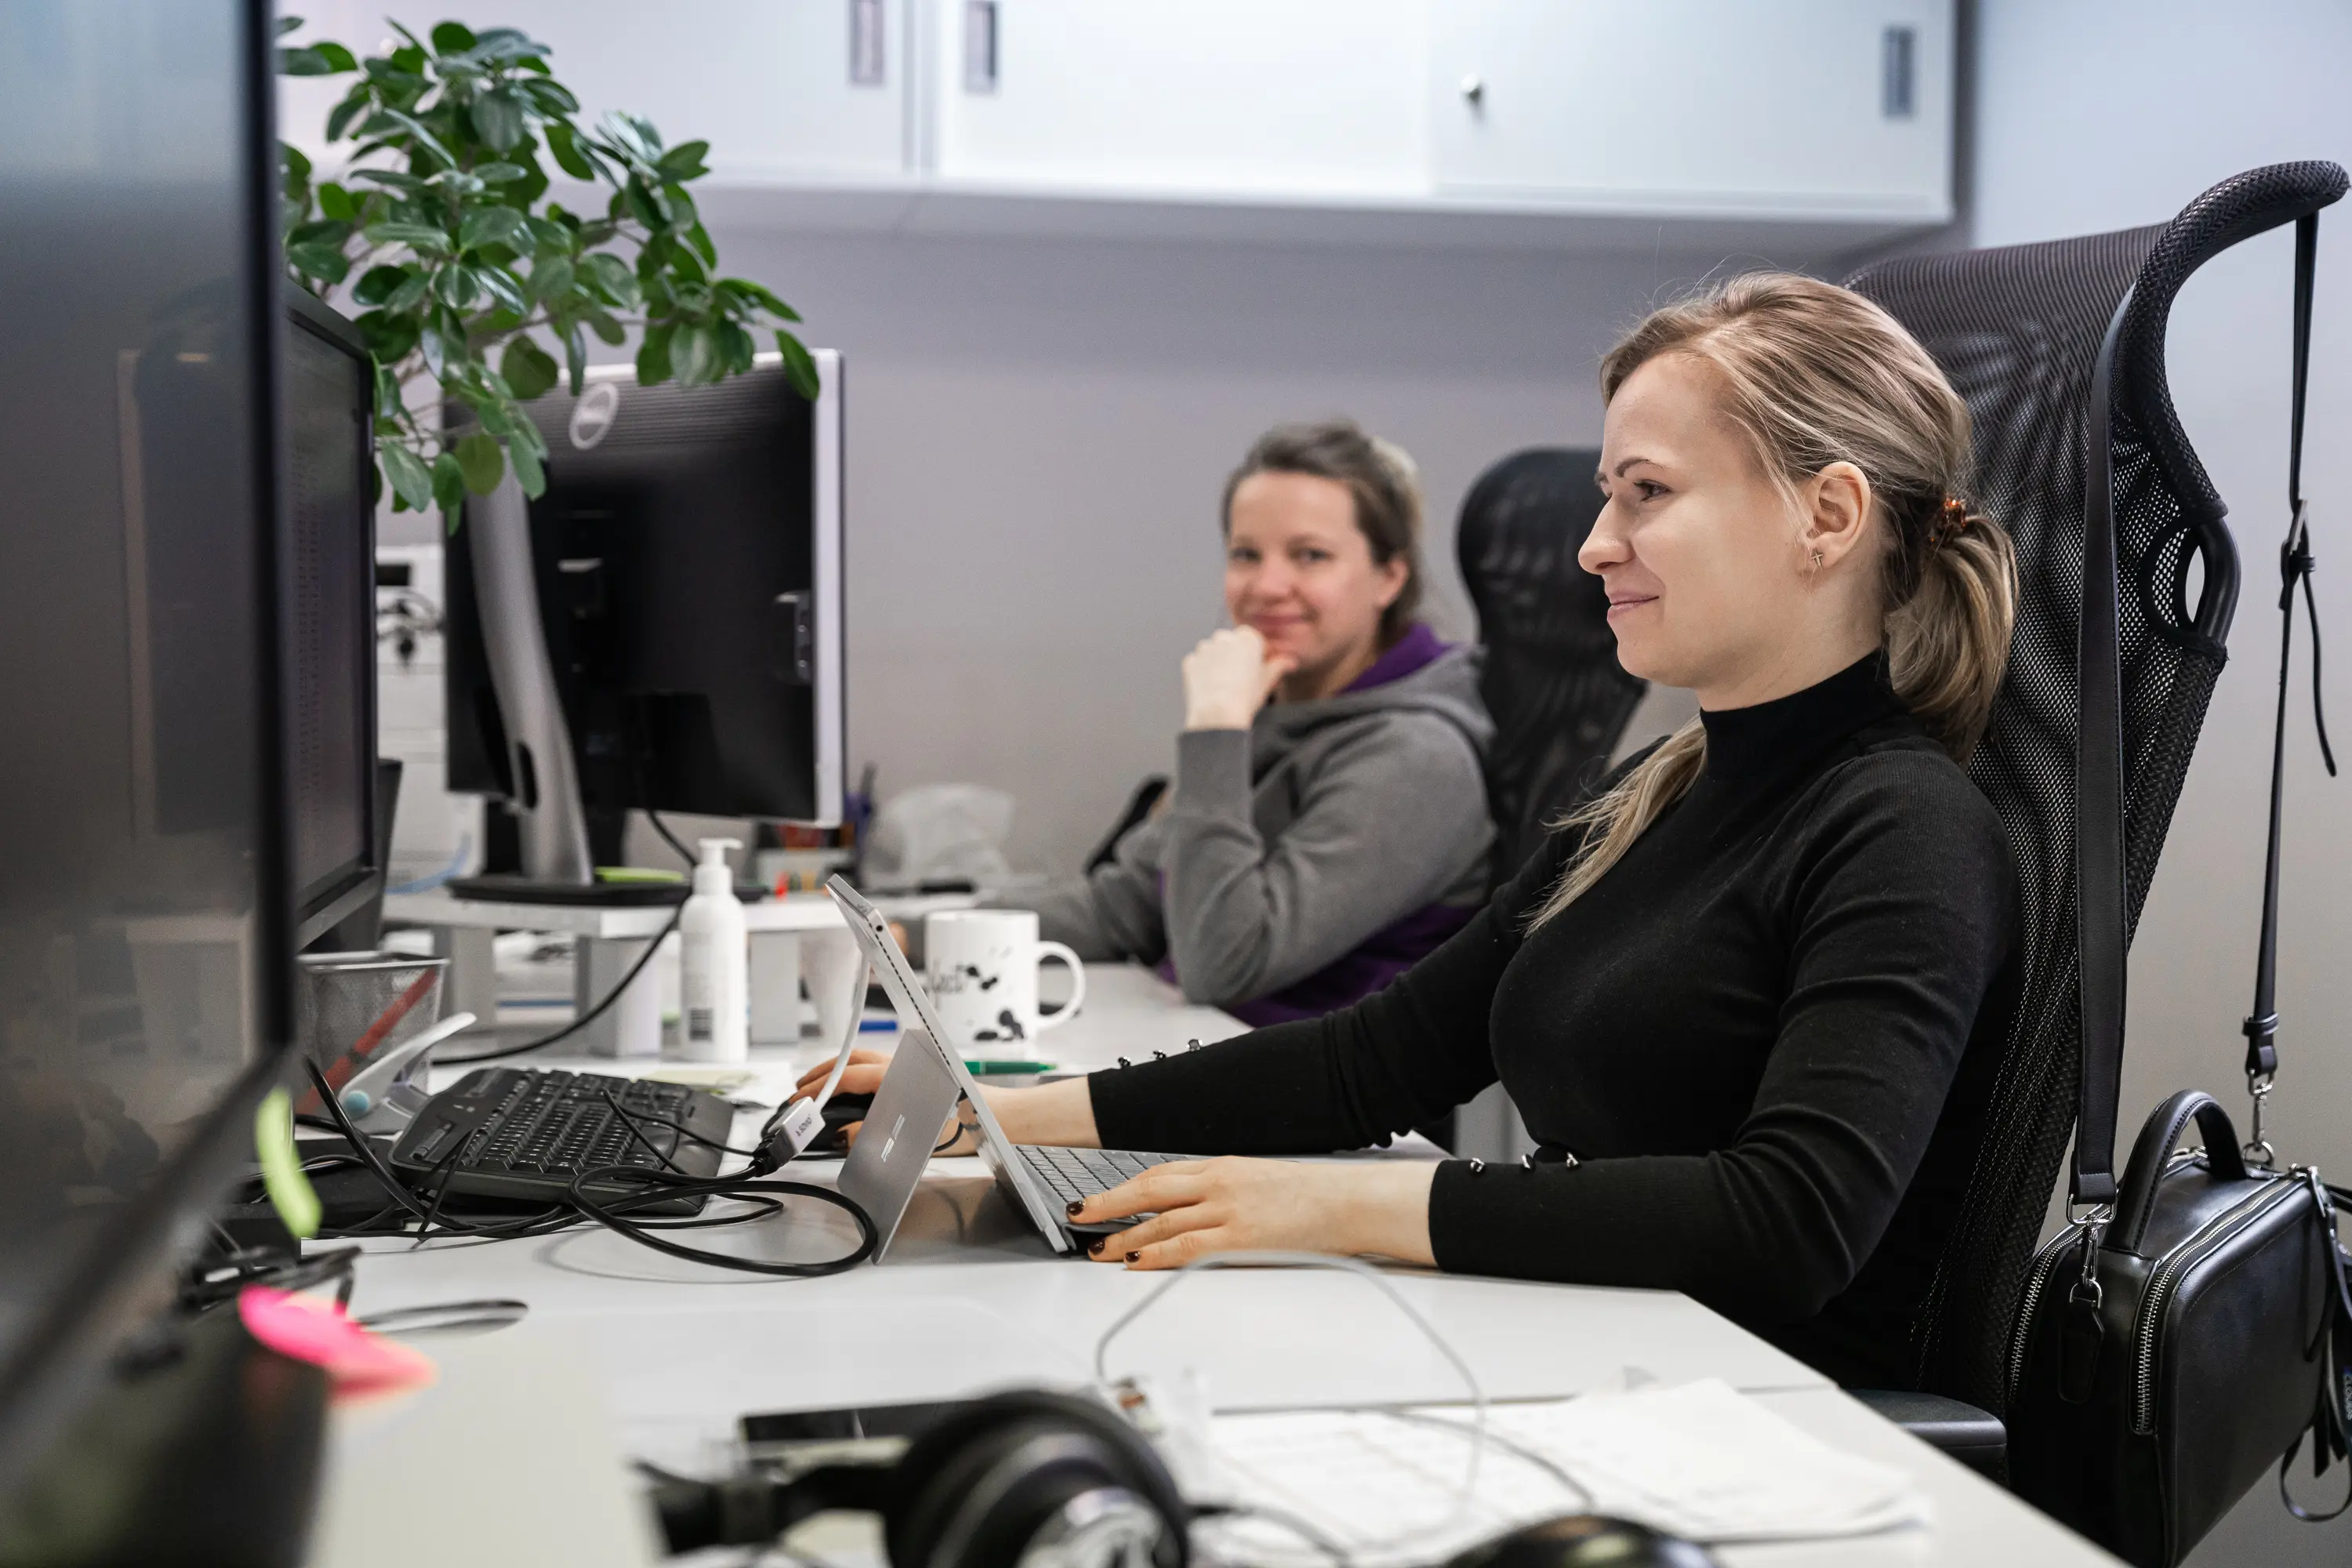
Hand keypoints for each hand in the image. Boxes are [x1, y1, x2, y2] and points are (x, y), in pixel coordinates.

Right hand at [790, 1048, 976, 1153]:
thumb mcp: (911, 1140)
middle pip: (852, 1059)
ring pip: (865, 1060)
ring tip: (821, 1085)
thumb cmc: (962, 1127)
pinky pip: (879, 1067)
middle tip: (801, 1087)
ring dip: (840, 1070)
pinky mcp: (919, 1073)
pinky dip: (858, 1073)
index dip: (819, 1089)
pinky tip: (854, 1090)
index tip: (798, 1100)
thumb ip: (871, 1138)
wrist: (998, 1118)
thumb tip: (843, 1136)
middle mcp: (902, 1064)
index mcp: (896, 1075)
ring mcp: (910, 1066)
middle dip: (824, 1071)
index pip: (848, 1077)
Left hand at [1067, 1157, 1436, 1267]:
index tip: (1103, 1197)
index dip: (1125, 1186)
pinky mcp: (1238, 1237)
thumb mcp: (1262, 1181)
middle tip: (1081, 1215)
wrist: (1350, 1200)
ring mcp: (1226, 1209)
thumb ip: (1226, 1192)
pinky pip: (1183, 1246)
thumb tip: (1195, 1210)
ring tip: (1097, 1248)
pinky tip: (1132, 1261)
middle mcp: (1218, 1182)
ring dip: (1123, 1235)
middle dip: (1109, 1204)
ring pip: (1159, 1221)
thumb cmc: (1314, 1194)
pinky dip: (1152, 1254)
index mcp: (1224, 1165)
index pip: (1161, 1174)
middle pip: (1149, 1190)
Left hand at [1182, 627, 1294, 730]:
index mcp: (1247, 637)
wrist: (1218, 713)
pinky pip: (1200, 664)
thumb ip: (1279, 665)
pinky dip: (1204, 673)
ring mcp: (1205, 648)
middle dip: (1238, 659)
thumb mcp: (1268, 681)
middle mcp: (1224, 637)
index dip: (1260, 658)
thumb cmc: (1244, 697)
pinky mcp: (1190, 661)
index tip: (1261, 670)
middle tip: (1244, 681)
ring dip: (1220, 664)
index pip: (1257, 642)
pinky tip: (1212, 688)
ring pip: (1215, 653)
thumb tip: (1288, 662)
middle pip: (1234, 645)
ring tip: (1227, 687)